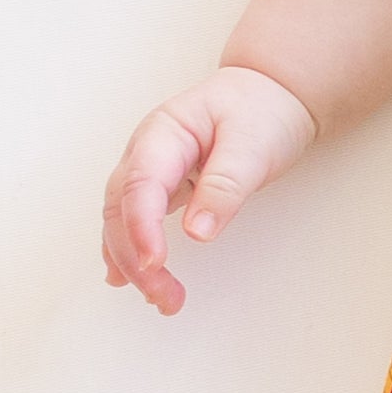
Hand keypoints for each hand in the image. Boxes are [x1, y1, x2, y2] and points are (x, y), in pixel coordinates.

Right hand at [101, 64, 319, 313]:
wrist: (269, 93)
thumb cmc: (262, 110)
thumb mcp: (254, 143)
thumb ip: (225, 185)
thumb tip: (197, 232)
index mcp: (164, 133)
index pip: (141, 184)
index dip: (142, 227)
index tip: (155, 263)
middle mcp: (146, 151)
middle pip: (122, 209)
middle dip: (135, 258)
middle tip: (165, 297)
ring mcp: (149, 169)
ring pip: (121, 219)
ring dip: (133, 262)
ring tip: (161, 299)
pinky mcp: (161, 186)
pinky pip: (134, 219)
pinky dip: (129, 250)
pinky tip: (128, 276)